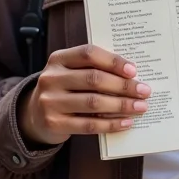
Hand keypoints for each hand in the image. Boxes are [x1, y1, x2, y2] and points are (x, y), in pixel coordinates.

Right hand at [17, 44, 150, 145]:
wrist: (34, 114)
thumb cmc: (64, 87)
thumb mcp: (71, 71)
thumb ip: (94, 68)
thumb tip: (132, 74)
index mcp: (59, 58)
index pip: (89, 53)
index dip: (113, 61)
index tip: (134, 70)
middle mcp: (51, 78)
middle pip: (94, 79)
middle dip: (123, 85)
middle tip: (144, 91)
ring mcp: (50, 102)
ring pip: (93, 102)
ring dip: (121, 105)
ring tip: (140, 107)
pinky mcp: (54, 124)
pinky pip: (88, 125)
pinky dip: (110, 124)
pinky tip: (126, 122)